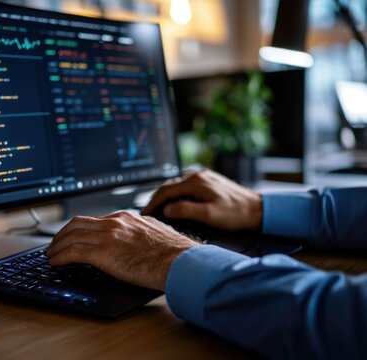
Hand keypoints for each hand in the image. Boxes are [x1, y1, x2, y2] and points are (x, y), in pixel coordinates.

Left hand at [46, 211, 199, 290]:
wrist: (180, 261)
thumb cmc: (174, 253)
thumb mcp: (154, 233)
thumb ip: (140, 232)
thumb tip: (135, 240)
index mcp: (126, 217)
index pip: (94, 219)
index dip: (79, 229)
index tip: (73, 236)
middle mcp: (114, 222)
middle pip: (77, 223)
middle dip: (62, 234)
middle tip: (55, 244)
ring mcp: (108, 236)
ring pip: (71, 236)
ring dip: (57, 246)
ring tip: (50, 255)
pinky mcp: (103, 252)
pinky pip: (73, 252)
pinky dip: (60, 257)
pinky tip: (55, 263)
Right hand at [142, 169, 262, 231]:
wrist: (258, 210)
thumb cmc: (236, 214)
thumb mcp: (209, 215)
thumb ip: (185, 211)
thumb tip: (166, 209)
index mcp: (195, 182)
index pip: (165, 191)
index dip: (152, 203)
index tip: (145, 214)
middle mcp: (198, 176)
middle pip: (169, 187)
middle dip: (156, 200)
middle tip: (148, 213)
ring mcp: (203, 178)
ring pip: (177, 187)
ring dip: (166, 198)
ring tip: (158, 210)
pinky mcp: (208, 183)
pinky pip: (186, 188)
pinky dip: (176, 196)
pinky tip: (176, 205)